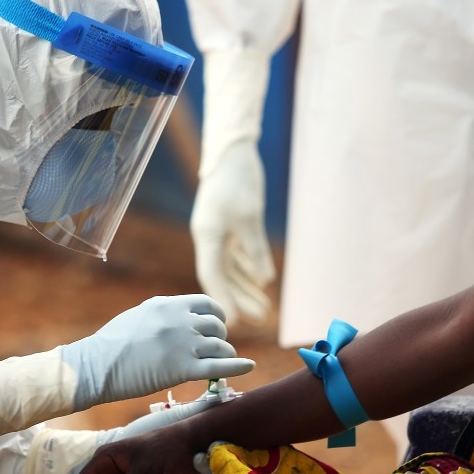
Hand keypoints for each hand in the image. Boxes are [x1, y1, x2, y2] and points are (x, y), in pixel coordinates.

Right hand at [60, 294, 254, 408]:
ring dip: (225, 355)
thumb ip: (165, 315)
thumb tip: (184, 318)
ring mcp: (182, 344)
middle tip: (216, 349)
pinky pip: (220, 366)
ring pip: (221, 346)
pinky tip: (249, 367)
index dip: (217, 315)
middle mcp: (179, 320)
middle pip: (217, 325)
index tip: (218, 325)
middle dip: (221, 337)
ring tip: (223, 362)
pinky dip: (238, 366)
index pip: (206, 303)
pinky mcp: (182, 368)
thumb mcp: (140, 316)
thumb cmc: (111, 345)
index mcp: (168, 305)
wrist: (96, 366)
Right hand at [190, 139, 275, 324]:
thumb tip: (265, 281)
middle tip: (262, 320)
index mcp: (207, 236)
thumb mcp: (250, 217)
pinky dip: (249, 269)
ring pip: (232, 268)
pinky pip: (238, 255)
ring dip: (248, 288)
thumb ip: (256, 250)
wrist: (232, 152)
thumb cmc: (239, 181)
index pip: (212, 276)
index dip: (224, 300)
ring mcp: (218, 232)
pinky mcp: (228, 226)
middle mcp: (209, 238)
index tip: (236, 321)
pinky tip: (263, 283)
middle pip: (223, 277)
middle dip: (242, 299)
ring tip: (266, 308)